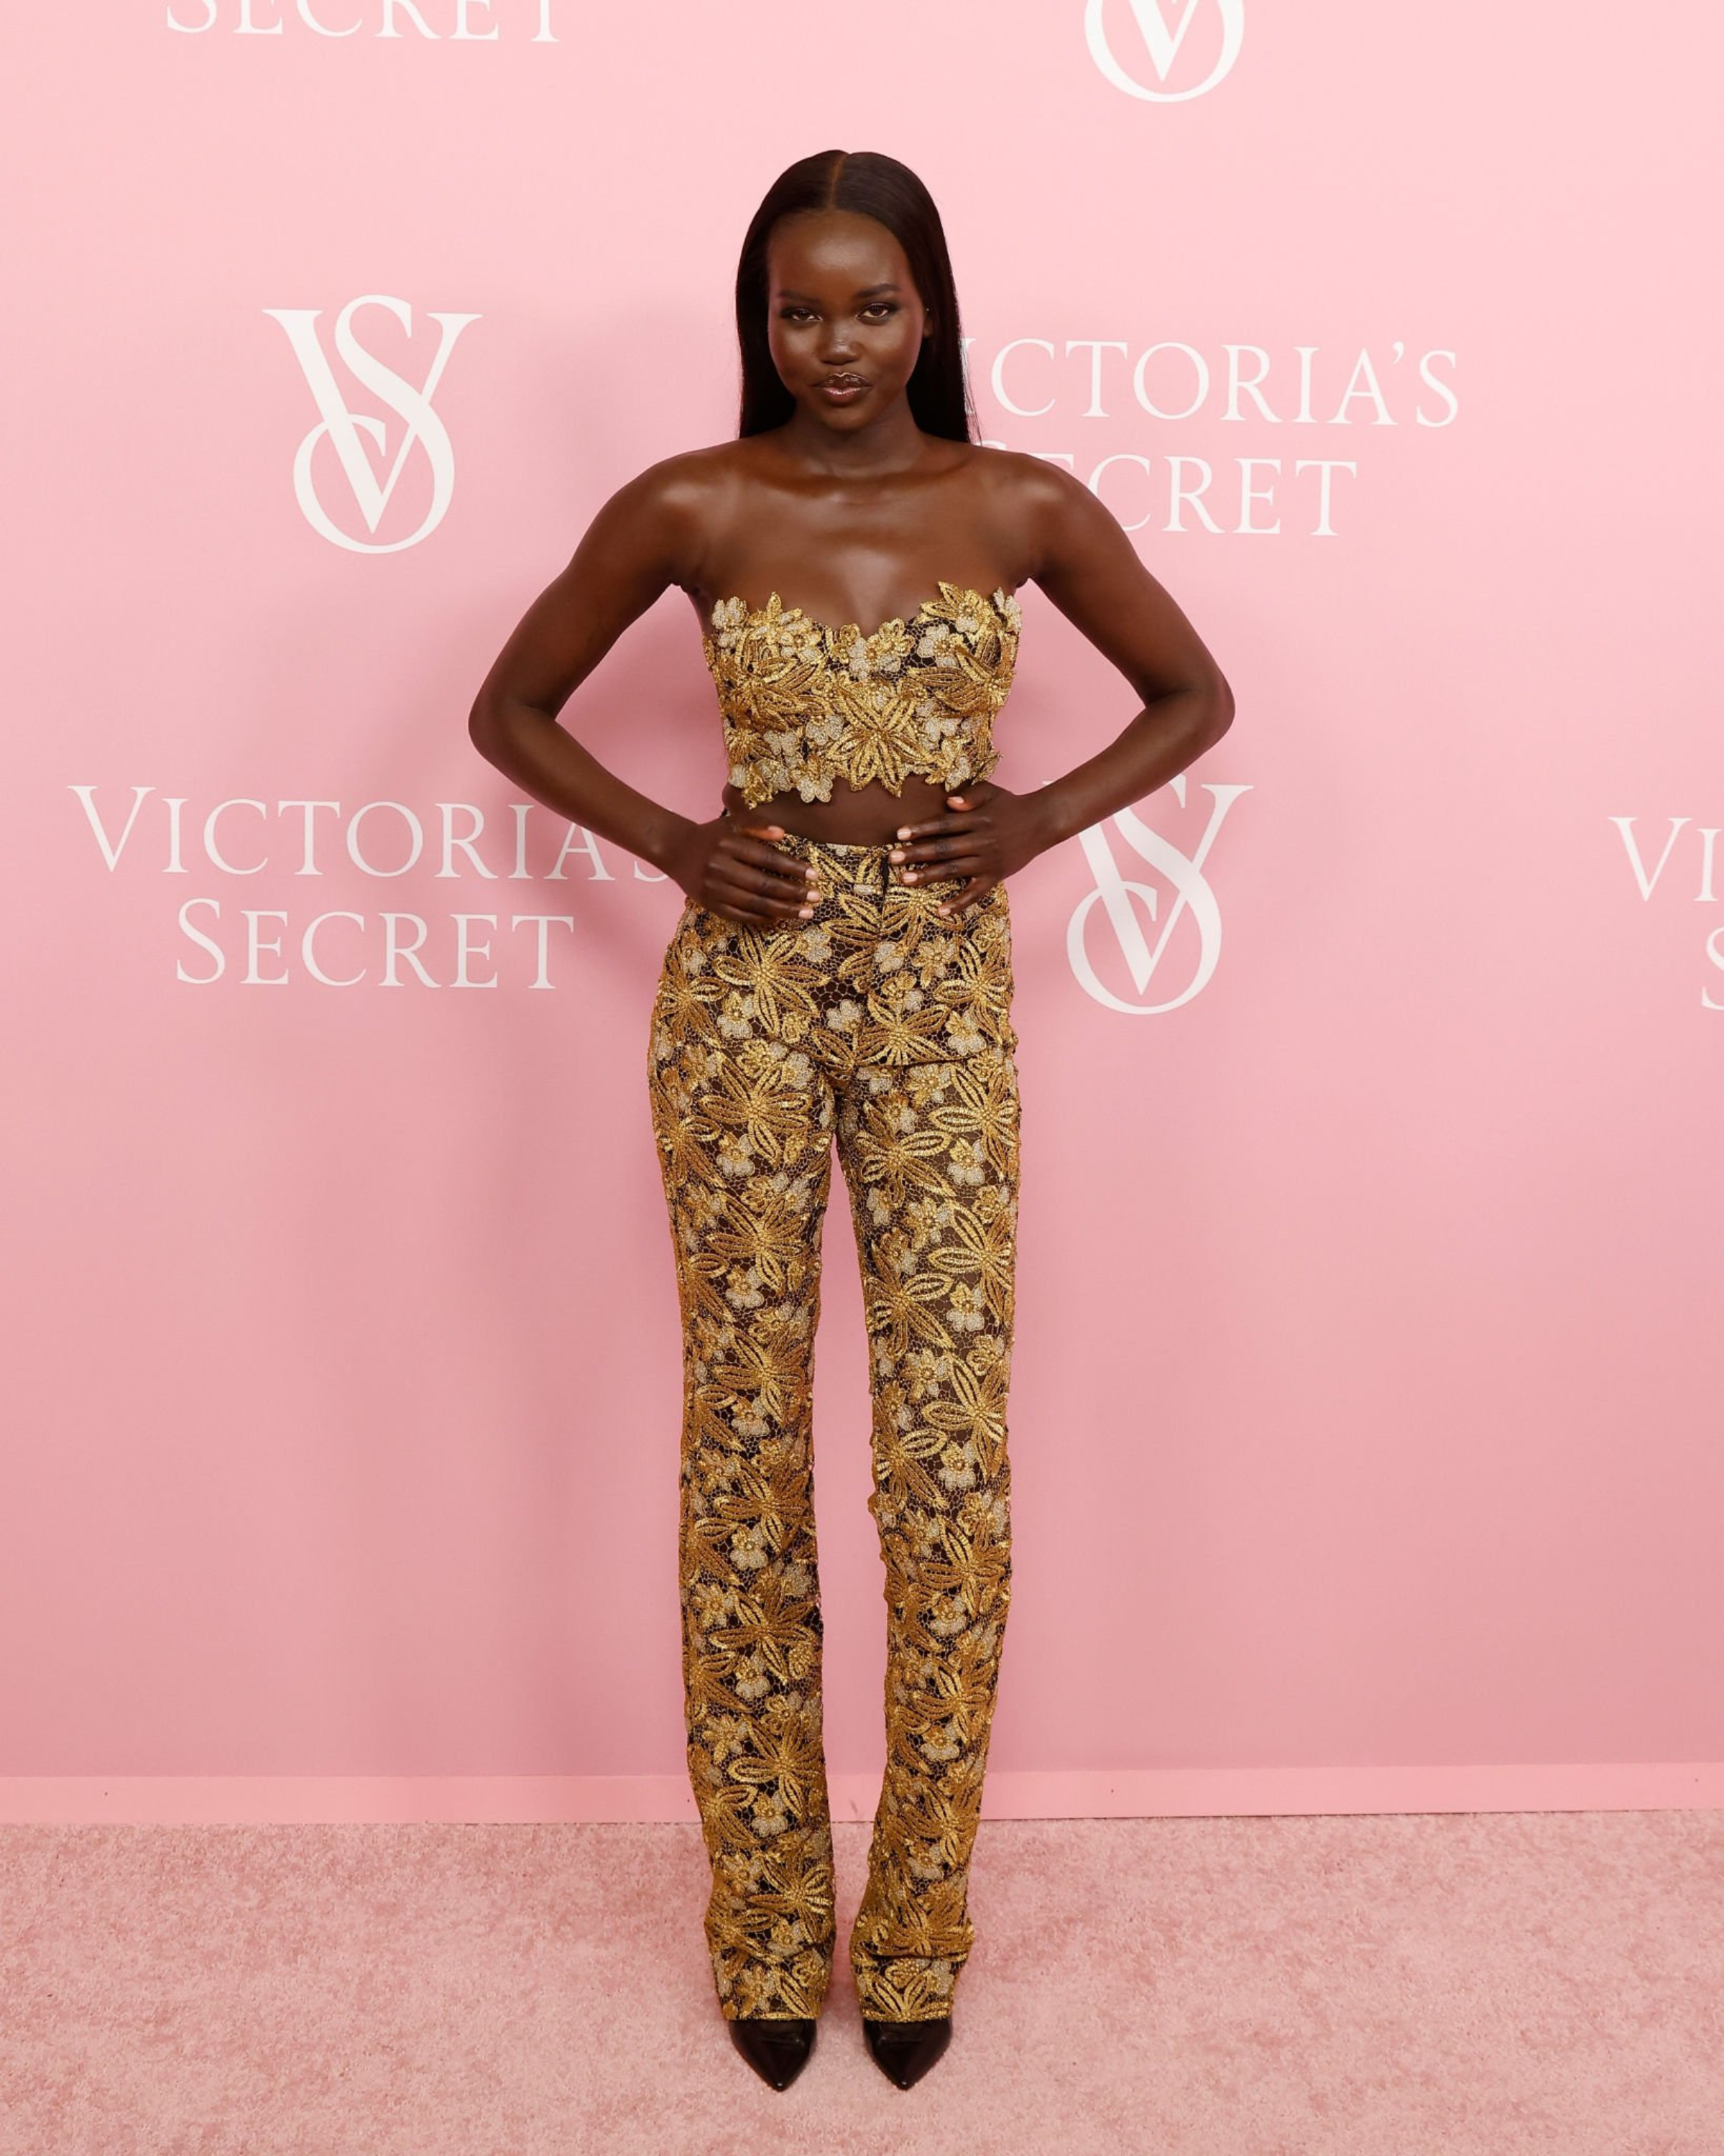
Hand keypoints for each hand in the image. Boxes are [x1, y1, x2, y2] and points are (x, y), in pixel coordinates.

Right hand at [663, 810, 820, 927]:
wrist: (675, 850)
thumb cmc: (711, 835)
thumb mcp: (732, 822)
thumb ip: (757, 824)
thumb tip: (783, 834)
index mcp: (729, 844)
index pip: (767, 859)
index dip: (792, 868)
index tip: (813, 875)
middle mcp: (720, 867)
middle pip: (763, 884)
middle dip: (793, 893)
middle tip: (816, 898)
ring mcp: (714, 888)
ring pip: (753, 904)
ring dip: (782, 910)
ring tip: (804, 913)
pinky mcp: (709, 904)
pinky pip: (738, 916)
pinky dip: (759, 919)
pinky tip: (777, 920)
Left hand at [887, 781, 1052, 914]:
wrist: (1042, 822)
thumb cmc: (1011, 805)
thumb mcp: (992, 791)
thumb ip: (971, 795)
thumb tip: (950, 803)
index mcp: (977, 819)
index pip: (944, 824)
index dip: (921, 829)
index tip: (900, 834)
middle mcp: (981, 841)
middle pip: (943, 848)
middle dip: (916, 853)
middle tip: (893, 858)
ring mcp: (988, 861)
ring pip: (953, 870)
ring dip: (928, 875)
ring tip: (905, 879)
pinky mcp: (995, 876)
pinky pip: (975, 893)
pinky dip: (959, 903)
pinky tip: (941, 910)